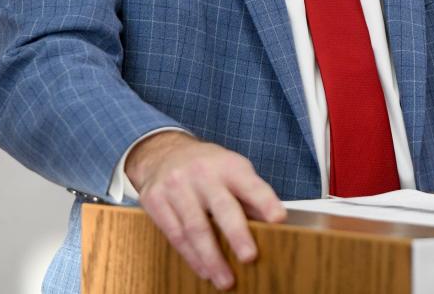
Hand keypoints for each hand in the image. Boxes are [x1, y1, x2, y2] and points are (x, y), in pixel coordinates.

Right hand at [125, 132, 285, 290]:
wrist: (165, 152)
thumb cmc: (208, 168)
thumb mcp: (232, 171)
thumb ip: (250, 196)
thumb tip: (272, 225)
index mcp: (228, 165)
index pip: (250, 184)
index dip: (265, 201)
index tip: (279, 219)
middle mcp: (202, 173)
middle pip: (222, 206)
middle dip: (237, 234)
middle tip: (250, 257)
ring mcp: (176, 186)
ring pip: (195, 227)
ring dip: (211, 258)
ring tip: (225, 280)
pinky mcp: (155, 199)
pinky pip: (175, 234)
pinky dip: (191, 256)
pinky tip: (203, 271)